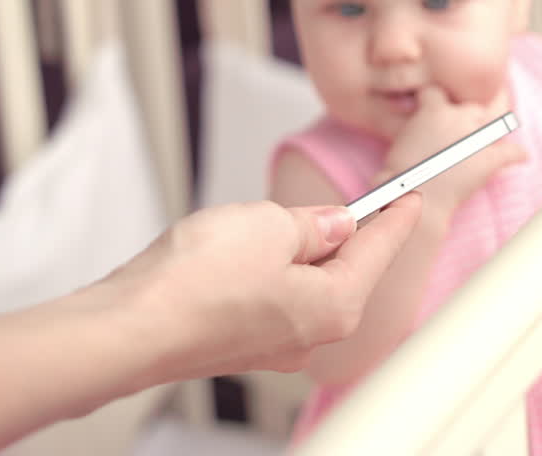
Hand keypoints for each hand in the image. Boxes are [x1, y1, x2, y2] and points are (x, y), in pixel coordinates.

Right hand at [105, 195, 422, 383]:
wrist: (131, 326)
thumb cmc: (196, 283)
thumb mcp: (270, 226)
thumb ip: (313, 224)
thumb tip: (335, 223)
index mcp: (333, 306)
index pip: (378, 251)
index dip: (395, 217)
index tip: (410, 197)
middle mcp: (310, 335)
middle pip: (345, 271)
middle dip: (346, 234)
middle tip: (352, 199)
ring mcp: (273, 344)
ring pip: (305, 284)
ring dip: (300, 251)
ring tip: (275, 223)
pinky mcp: (238, 342)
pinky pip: (272, 297)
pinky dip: (269, 270)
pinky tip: (247, 252)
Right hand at [378, 87, 525, 216]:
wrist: (417, 199)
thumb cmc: (401, 174)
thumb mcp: (401, 139)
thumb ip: (417, 125)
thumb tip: (423, 128)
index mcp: (434, 110)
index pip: (438, 91)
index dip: (438, 98)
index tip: (440, 104)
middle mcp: (459, 118)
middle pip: (473, 103)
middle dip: (473, 109)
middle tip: (473, 115)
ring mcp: (478, 137)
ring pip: (499, 115)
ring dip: (501, 118)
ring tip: (504, 118)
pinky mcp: (491, 159)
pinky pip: (513, 152)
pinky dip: (518, 155)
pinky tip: (522, 156)